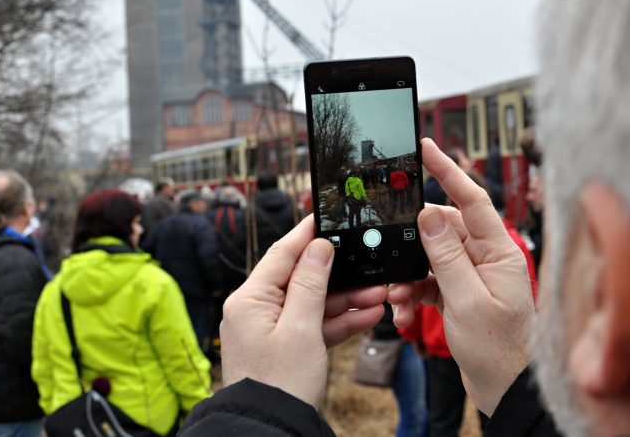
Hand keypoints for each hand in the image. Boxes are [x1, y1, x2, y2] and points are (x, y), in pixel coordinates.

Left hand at [219, 215, 386, 405]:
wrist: (272, 429)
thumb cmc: (279, 382)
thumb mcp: (301, 327)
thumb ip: (311, 283)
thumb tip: (319, 246)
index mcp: (250, 299)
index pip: (282, 254)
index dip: (307, 234)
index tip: (328, 215)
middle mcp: (256, 310)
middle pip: (301, 278)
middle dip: (339, 275)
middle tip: (369, 264)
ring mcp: (271, 330)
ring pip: (313, 303)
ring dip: (346, 299)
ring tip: (379, 294)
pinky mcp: (285, 347)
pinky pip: (314, 325)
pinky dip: (339, 322)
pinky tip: (367, 315)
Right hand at [388, 139, 534, 415]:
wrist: (506, 389)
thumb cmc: (499, 350)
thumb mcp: (466, 300)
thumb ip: (446, 256)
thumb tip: (428, 215)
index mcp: (499, 252)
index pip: (472, 200)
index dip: (448, 171)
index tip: (427, 148)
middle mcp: (488, 258)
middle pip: (442, 230)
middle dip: (414, 244)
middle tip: (395, 262)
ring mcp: (474, 276)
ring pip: (431, 257)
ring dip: (409, 275)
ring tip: (398, 298)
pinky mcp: (461, 294)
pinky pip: (430, 280)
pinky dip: (413, 292)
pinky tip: (404, 312)